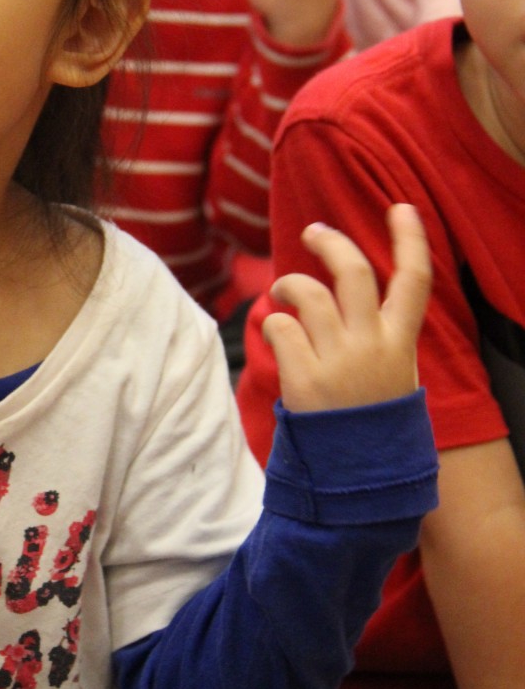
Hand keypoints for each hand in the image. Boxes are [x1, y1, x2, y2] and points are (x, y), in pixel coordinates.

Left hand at [262, 204, 430, 411]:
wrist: (356, 480)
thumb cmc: (371, 426)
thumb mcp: (393, 379)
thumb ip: (378, 338)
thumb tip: (344, 297)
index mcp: (399, 345)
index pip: (415, 281)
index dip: (410, 240)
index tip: (400, 208)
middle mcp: (371, 347)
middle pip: (352, 272)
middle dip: (331, 243)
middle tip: (313, 232)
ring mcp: (337, 362)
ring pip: (308, 294)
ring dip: (290, 283)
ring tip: (283, 292)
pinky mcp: (303, 379)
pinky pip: (280, 327)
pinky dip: (273, 323)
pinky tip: (275, 333)